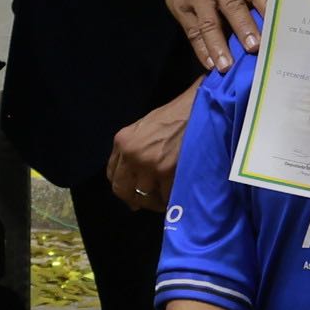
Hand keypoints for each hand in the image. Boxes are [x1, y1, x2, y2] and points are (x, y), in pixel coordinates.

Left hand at [104, 88, 194, 213]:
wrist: (198, 108)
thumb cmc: (174, 116)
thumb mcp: (142, 129)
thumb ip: (132, 151)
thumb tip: (132, 181)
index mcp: (122, 142)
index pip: (112, 176)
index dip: (124, 187)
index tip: (133, 192)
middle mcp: (131, 155)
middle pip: (123, 191)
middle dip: (135, 199)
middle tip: (148, 201)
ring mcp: (149, 165)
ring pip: (145, 197)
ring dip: (155, 200)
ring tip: (165, 196)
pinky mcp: (168, 173)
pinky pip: (164, 196)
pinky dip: (170, 199)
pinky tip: (176, 192)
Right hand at [148, 0, 268, 69]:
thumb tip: (272, 20)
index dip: (267, 7)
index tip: (278, 25)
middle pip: (232, 7)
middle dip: (244, 27)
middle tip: (255, 47)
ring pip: (209, 24)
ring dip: (218, 46)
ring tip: (227, 66)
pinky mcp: (182, 10)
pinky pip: (193, 32)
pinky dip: (201, 50)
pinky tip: (210, 64)